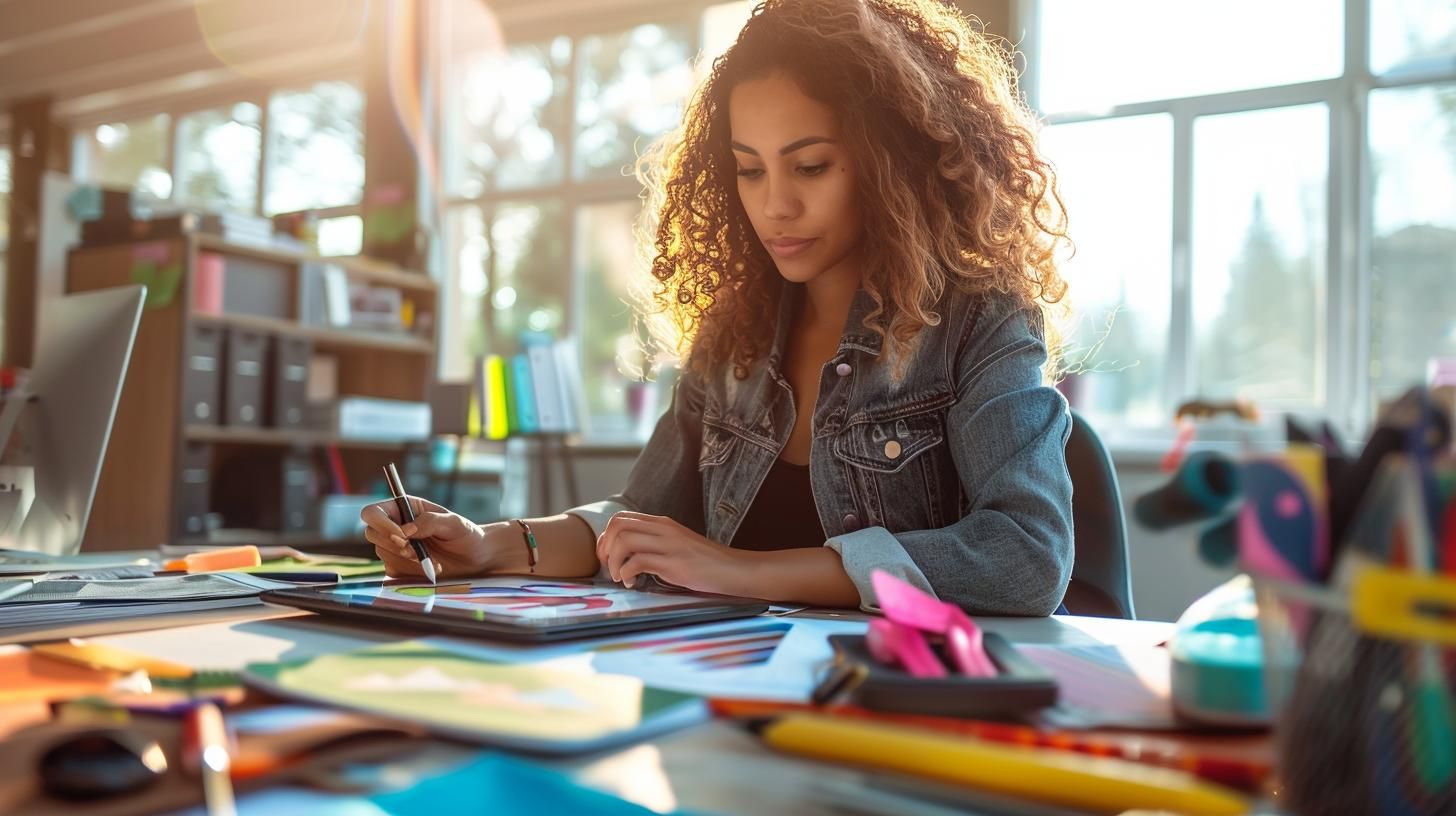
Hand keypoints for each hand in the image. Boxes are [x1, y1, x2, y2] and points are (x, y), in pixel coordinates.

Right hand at [361, 497, 493, 579]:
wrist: (475, 558)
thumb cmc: (466, 535)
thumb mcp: (454, 523)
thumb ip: (430, 521)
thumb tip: (406, 530)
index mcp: (405, 507)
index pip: (373, 512)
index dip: (380, 523)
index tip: (402, 537)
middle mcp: (395, 525)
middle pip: (371, 534)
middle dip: (393, 545)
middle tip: (416, 552)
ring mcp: (395, 547)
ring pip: (382, 553)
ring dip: (406, 560)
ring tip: (432, 561)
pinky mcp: (399, 565)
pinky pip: (393, 570)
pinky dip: (411, 571)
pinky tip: (429, 568)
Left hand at [596, 511, 755, 596]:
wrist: (735, 570)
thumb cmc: (707, 564)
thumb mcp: (677, 547)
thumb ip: (655, 546)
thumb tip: (628, 557)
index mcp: (663, 524)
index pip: (622, 517)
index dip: (606, 536)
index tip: (607, 556)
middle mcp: (664, 529)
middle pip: (618, 525)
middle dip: (604, 547)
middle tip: (608, 567)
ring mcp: (669, 545)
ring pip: (624, 541)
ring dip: (614, 562)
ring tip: (620, 577)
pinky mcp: (674, 563)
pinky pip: (637, 562)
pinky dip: (627, 574)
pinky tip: (633, 584)